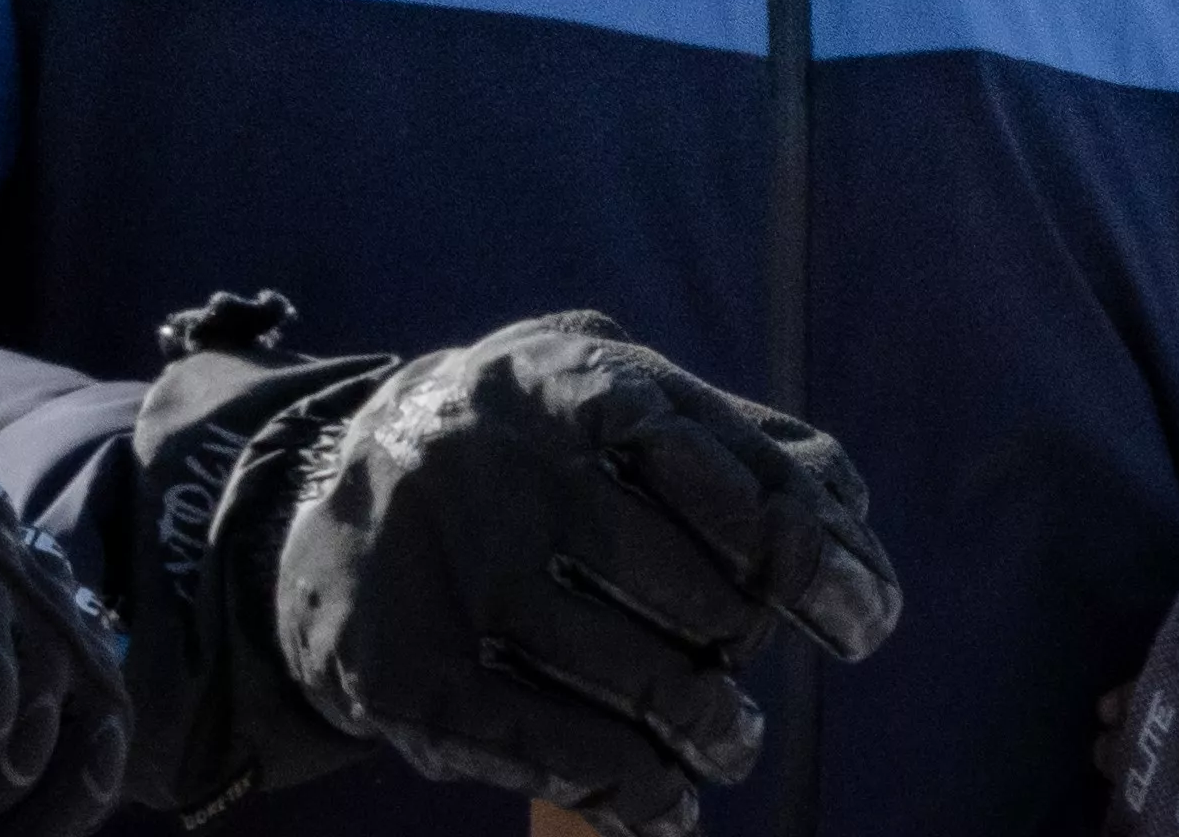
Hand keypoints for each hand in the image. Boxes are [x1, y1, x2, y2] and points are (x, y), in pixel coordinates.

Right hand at [117, 302, 898, 834]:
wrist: (318, 505)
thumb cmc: (526, 455)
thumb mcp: (615, 400)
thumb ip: (745, 451)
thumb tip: (857, 550)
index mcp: (565, 382)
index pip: (727, 477)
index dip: (812, 558)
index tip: (860, 622)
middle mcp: (498, 463)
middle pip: (702, 599)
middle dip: (744, 651)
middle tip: (735, 672)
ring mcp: (449, 571)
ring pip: (649, 688)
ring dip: (713, 734)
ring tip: (718, 740)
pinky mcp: (408, 673)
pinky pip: (572, 758)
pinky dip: (643, 796)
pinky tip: (662, 801)